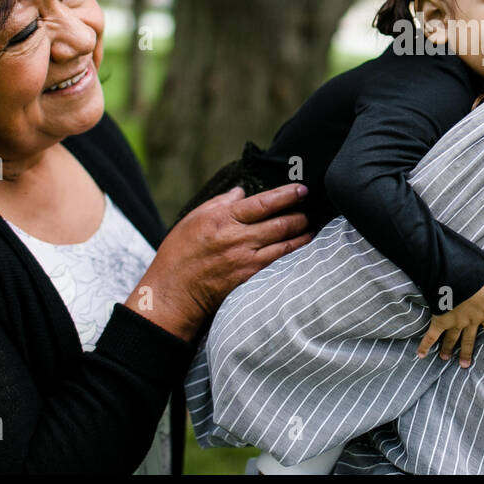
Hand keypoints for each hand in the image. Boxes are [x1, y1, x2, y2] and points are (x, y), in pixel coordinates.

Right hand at [126, 183, 311, 341]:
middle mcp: (237, 238)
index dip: (286, 195)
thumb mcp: (194, 219)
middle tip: (309, 210)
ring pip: (284, 244)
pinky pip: (278, 263)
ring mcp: (245, 260)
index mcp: (223, 219)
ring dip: (302, 235)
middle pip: (279, 223)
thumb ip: (220, 203)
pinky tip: (301, 250)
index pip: (263, 203)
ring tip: (310, 228)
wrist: (172, 293)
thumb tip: (241, 191)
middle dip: (299, 215)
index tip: (301, 190)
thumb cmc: (179, 254)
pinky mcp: (250, 279)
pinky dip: (293, 254)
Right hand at [416, 277, 483, 367]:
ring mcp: (454, 322)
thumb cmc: (475, 276)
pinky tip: (420, 355)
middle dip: (466, 353)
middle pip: (469, 340)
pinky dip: (425, 345)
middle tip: (465, 365)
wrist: (454, 273)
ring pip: (451, 340)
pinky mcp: (440, 320)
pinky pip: (432, 335)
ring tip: (445, 359)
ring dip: (448, 350)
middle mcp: (469, 321)